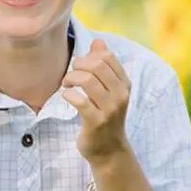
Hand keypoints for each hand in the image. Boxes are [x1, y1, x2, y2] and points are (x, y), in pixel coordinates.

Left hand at [62, 39, 131, 164]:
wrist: (108, 150)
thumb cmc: (105, 115)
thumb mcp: (109, 90)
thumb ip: (104, 64)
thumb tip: (99, 40)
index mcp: (124, 84)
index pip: (107, 57)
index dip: (88, 57)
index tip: (80, 67)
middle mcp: (120, 95)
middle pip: (96, 66)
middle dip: (77, 66)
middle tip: (70, 76)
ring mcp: (110, 109)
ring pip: (87, 80)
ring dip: (70, 79)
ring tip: (66, 86)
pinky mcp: (96, 122)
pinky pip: (79, 100)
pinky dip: (68, 95)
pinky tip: (67, 98)